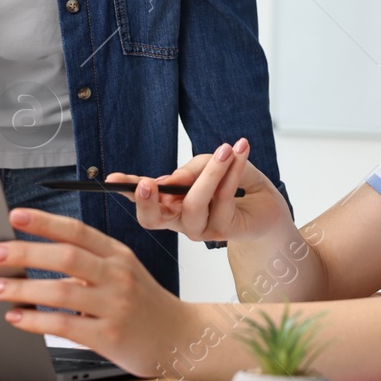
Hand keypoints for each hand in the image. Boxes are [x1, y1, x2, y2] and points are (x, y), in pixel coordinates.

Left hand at [0, 208, 195, 377]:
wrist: (178, 337)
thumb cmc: (143, 303)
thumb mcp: (122, 271)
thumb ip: (86, 263)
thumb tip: (34, 255)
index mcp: (117, 253)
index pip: (77, 230)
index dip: (44, 221)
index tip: (15, 216)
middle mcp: (117, 275)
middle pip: (66, 256)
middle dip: (25, 252)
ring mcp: (114, 305)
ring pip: (62, 290)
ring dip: (22, 288)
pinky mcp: (108, 335)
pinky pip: (65, 324)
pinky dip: (35, 320)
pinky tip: (16, 317)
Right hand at [107, 138, 289, 243]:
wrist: (267, 209)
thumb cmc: (235, 186)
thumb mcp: (212, 166)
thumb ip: (195, 168)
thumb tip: (178, 177)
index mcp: (169, 204)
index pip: (144, 196)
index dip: (127, 189)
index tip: (113, 179)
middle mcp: (178, 220)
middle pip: (153, 219)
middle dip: (147, 201)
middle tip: (146, 183)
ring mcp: (199, 228)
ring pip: (192, 204)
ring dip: (209, 173)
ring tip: (225, 149)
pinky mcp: (221, 230)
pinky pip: (222, 199)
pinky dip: (232, 171)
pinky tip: (240, 152)